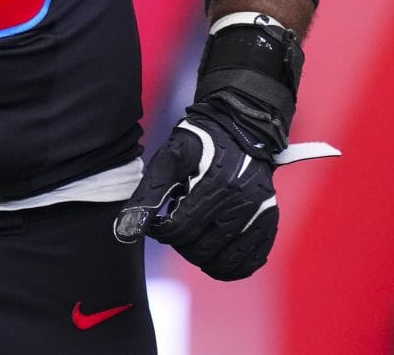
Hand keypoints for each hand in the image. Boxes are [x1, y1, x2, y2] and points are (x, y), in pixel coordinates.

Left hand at [114, 88, 285, 280]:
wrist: (239, 128)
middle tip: (176, 225)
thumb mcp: (167, 160)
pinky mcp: (269, 223)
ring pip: (223, 263)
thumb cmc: (197, 144)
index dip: (160, 231)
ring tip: (193, 237)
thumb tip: (124, 230)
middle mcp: (242, 203)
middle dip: (179, 243)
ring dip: (200, 257)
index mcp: (215, 184)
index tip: (157, 222)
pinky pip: (248, 263)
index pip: (179, 230)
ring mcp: (260, 215)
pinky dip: (228, 266)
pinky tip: (214, 252)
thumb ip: (147, 195)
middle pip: (200, 250)